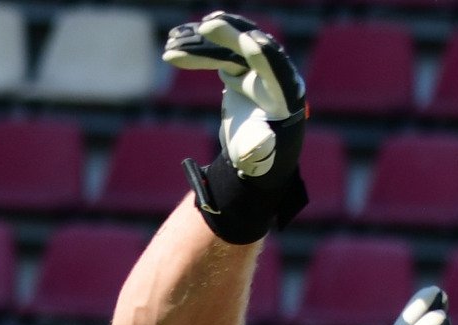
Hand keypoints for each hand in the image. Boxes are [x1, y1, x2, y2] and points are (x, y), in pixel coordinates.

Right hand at [163, 13, 306, 186]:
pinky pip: (219, 52)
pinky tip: (176, 41)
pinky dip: (198, 49)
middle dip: (228, 35)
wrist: (257, 160)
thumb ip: (260, 149)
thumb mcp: (260, 160)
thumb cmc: (261, 163)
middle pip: (251, 47)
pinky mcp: (242, 69)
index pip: (275, 68)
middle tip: (205, 27)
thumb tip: (262, 143)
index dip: (260, 53)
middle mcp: (276, 77)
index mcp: (286, 98)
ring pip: (230, 47)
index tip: (247, 40)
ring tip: (171, 44)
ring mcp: (258, 70)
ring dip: (200, 44)